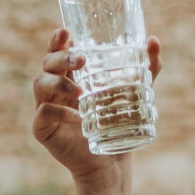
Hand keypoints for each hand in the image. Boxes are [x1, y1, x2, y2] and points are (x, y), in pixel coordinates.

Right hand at [31, 27, 161, 180]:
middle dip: (60, 57)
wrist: (110, 162)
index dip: (58, 40)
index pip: (58, 51)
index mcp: (70, 75)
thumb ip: (147, 67)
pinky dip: (57, 112)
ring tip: (79, 92)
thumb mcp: (135, 91)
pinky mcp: (42, 129)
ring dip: (57, 83)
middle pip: (47, 63)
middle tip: (80, 60)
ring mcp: (46, 107)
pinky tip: (74, 116)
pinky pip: (42, 113)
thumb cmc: (118, 123)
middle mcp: (55, 88)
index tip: (66, 32)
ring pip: (39, 84)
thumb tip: (154, 40)